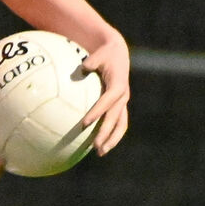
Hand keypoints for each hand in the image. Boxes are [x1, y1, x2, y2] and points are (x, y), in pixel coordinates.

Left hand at [80, 36, 130, 155]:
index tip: (85, 123)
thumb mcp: (99, 53)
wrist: (117, 53)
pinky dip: (109, 134)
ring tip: (100, 152)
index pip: (107, 101)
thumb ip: (92, 61)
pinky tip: (98, 144)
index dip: (97, 112)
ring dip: (111, 140)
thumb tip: (81, 68)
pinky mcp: (119, 105)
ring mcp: (122, 102)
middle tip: (96, 147)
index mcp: (118, 84)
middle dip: (106, 133)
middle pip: (115, 118)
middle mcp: (122, 96)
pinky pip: (116, 123)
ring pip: (120, 125)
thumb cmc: (104, 53)